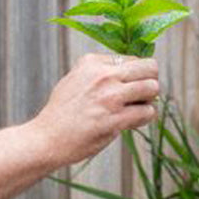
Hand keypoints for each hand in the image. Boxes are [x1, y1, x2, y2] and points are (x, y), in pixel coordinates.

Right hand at [31, 54, 159, 165]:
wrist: (46, 139)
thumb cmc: (62, 113)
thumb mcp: (75, 79)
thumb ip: (99, 72)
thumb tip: (130, 71)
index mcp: (92, 62)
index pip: (133, 59)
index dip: (136, 74)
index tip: (129, 87)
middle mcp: (103, 75)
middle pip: (149, 68)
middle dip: (150, 82)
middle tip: (141, 96)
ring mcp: (110, 97)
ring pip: (152, 88)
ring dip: (148, 100)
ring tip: (136, 109)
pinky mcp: (115, 119)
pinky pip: (147, 112)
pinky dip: (144, 118)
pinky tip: (131, 122)